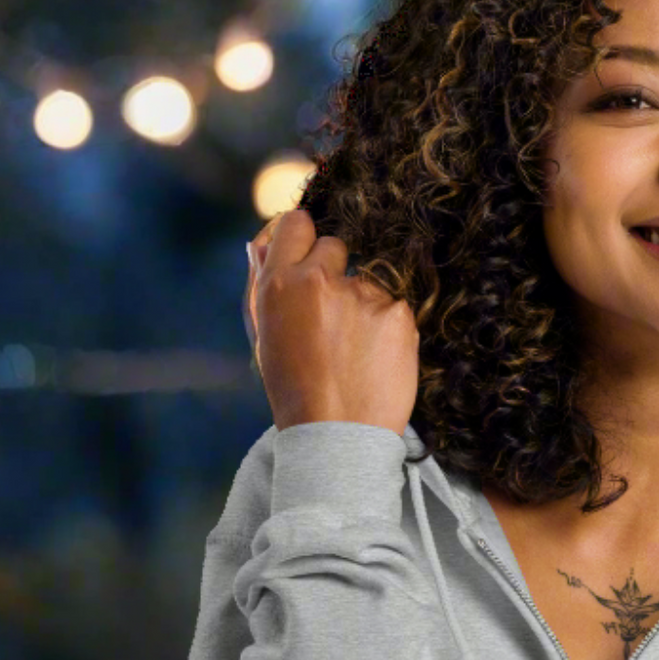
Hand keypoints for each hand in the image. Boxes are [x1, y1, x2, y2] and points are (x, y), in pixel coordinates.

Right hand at [245, 208, 418, 433]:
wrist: (337, 435)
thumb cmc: (295, 390)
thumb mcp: (265, 337)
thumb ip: (263, 286)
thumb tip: (260, 244)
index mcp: (279, 283)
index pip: (296, 224)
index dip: (303, 238)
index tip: (309, 255)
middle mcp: (320, 280)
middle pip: (334, 246)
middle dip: (333, 271)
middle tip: (331, 318)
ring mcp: (363, 295)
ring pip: (366, 282)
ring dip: (361, 305)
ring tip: (353, 351)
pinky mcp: (398, 313)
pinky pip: (392, 306)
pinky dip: (386, 328)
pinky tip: (374, 358)